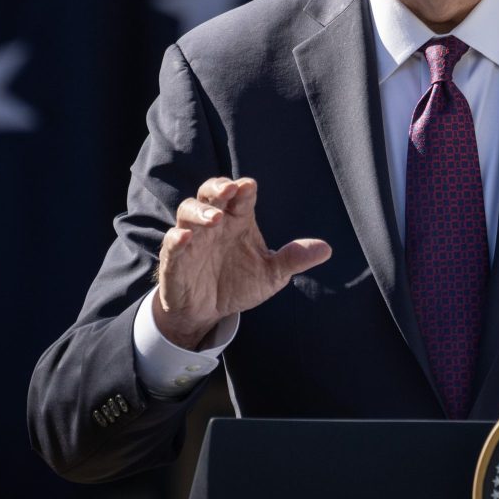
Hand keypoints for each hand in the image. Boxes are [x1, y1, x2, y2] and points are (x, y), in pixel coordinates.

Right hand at [153, 177, 330, 349]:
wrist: (208, 313)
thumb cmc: (239, 284)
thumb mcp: (271, 275)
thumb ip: (293, 259)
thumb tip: (327, 249)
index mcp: (238, 220)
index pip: (240, 196)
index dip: (243, 189)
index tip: (250, 187)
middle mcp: (215, 224)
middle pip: (210, 193)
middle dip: (218, 187)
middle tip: (230, 189)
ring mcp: (193, 239)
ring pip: (188, 210)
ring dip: (200, 211)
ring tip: (215, 218)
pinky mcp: (175, 260)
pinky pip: (171, 243)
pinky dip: (176, 238)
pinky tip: (185, 238)